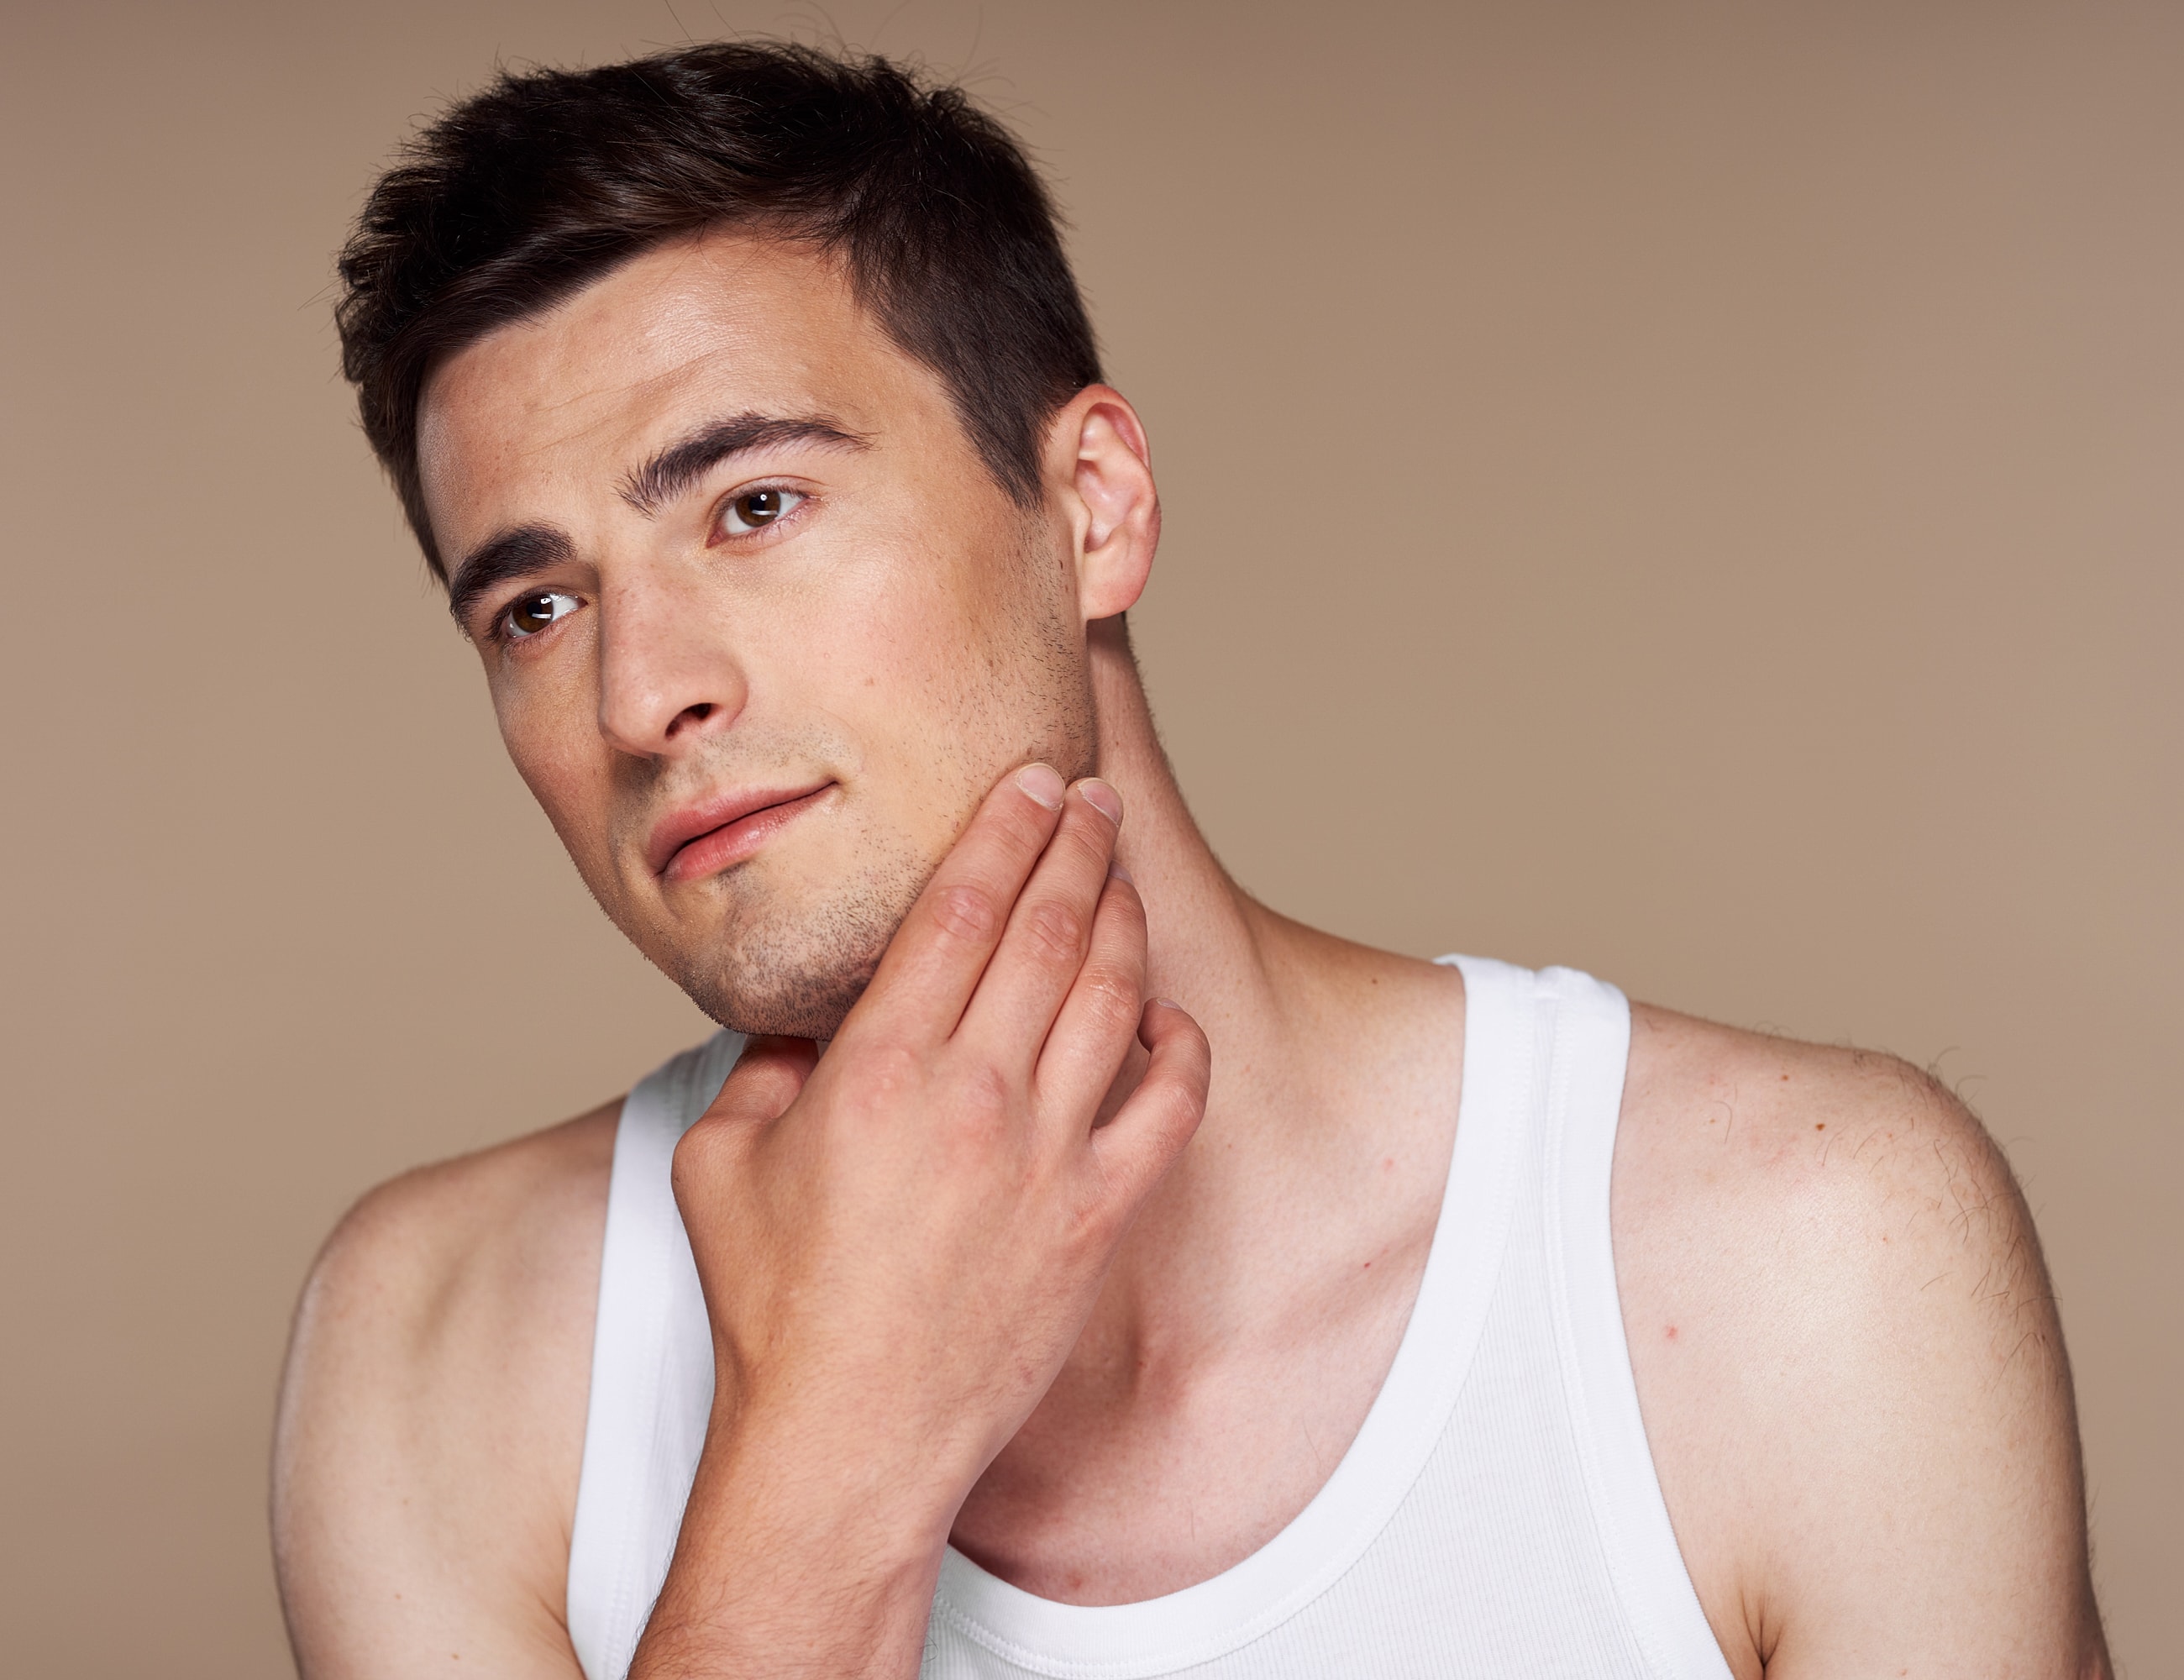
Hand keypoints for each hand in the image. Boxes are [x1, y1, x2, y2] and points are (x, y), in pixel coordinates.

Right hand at [634, 764, 1209, 1675]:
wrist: (847, 1443)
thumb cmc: (773, 1312)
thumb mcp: (718, 1161)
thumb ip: (762, 1066)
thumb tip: (800, 1016)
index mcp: (880, 1067)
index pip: (963, 905)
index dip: (1006, 826)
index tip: (1032, 779)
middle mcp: (977, 1095)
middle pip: (1050, 928)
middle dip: (1078, 843)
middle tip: (1093, 795)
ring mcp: (1050, 1156)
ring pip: (1112, 997)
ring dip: (1123, 918)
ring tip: (1121, 871)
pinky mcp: (1097, 1218)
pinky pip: (1167, 1107)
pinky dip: (1177, 1047)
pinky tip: (1164, 1016)